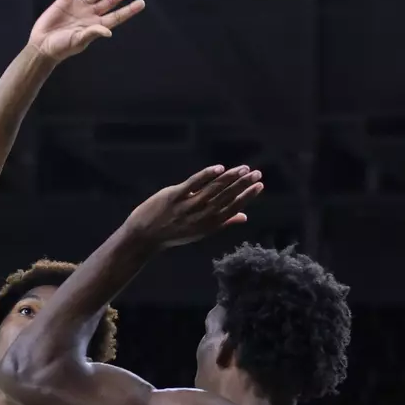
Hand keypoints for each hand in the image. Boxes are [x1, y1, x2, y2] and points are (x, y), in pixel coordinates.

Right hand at [28, 0, 144, 61]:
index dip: (129, 10)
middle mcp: (90, 14)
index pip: (117, 16)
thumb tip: (109, 31)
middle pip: (110, 1)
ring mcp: (78, 7)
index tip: (141, 2)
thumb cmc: (61, 48)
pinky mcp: (64, 1)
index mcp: (96, 26)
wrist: (42, 45)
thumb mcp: (78, 41)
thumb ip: (92, 33)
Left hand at [125, 164, 263, 248]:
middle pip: (226, 197)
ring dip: (230, 178)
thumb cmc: (175, 233)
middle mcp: (201, 215)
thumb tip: (244, 216)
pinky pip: (193, 183)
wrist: (145, 236)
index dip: (248, 196)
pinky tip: (220, 168)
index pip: (233, 208)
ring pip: (213, 189)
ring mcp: (188, 205)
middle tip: (257, 173)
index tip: (259, 185)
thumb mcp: (200, 231)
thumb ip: (223, 222)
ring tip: (244, 169)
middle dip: (243, 185)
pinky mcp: (174, 195)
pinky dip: (207, 175)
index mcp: (209, 224)